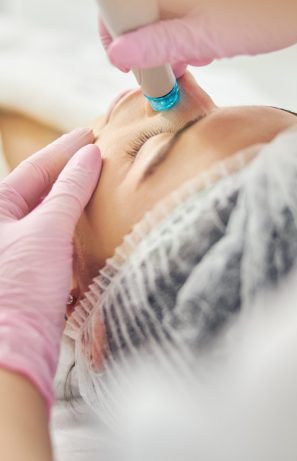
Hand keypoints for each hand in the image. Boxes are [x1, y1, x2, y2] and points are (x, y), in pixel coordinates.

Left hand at [0, 129, 101, 412]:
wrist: (14, 350)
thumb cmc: (20, 286)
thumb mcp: (48, 229)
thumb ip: (69, 190)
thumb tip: (88, 156)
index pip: (34, 168)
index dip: (65, 149)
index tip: (92, 134)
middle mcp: (3, 227)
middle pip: (41, 189)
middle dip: (70, 172)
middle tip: (99, 154)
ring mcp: (17, 250)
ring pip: (50, 214)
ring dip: (74, 200)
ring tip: (100, 183)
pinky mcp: (31, 272)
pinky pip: (56, 239)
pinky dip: (75, 228)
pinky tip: (92, 222)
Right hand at [99, 10, 296, 78]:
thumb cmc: (271, 5)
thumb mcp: (207, 36)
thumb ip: (160, 45)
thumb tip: (121, 55)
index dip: (115, 34)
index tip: (123, 62)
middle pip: (137, 1)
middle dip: (148, 40)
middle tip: (166, 70)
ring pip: (159, 3)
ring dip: (168, 35)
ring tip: (193, 59)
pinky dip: (185, 23)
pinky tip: (203, 44)